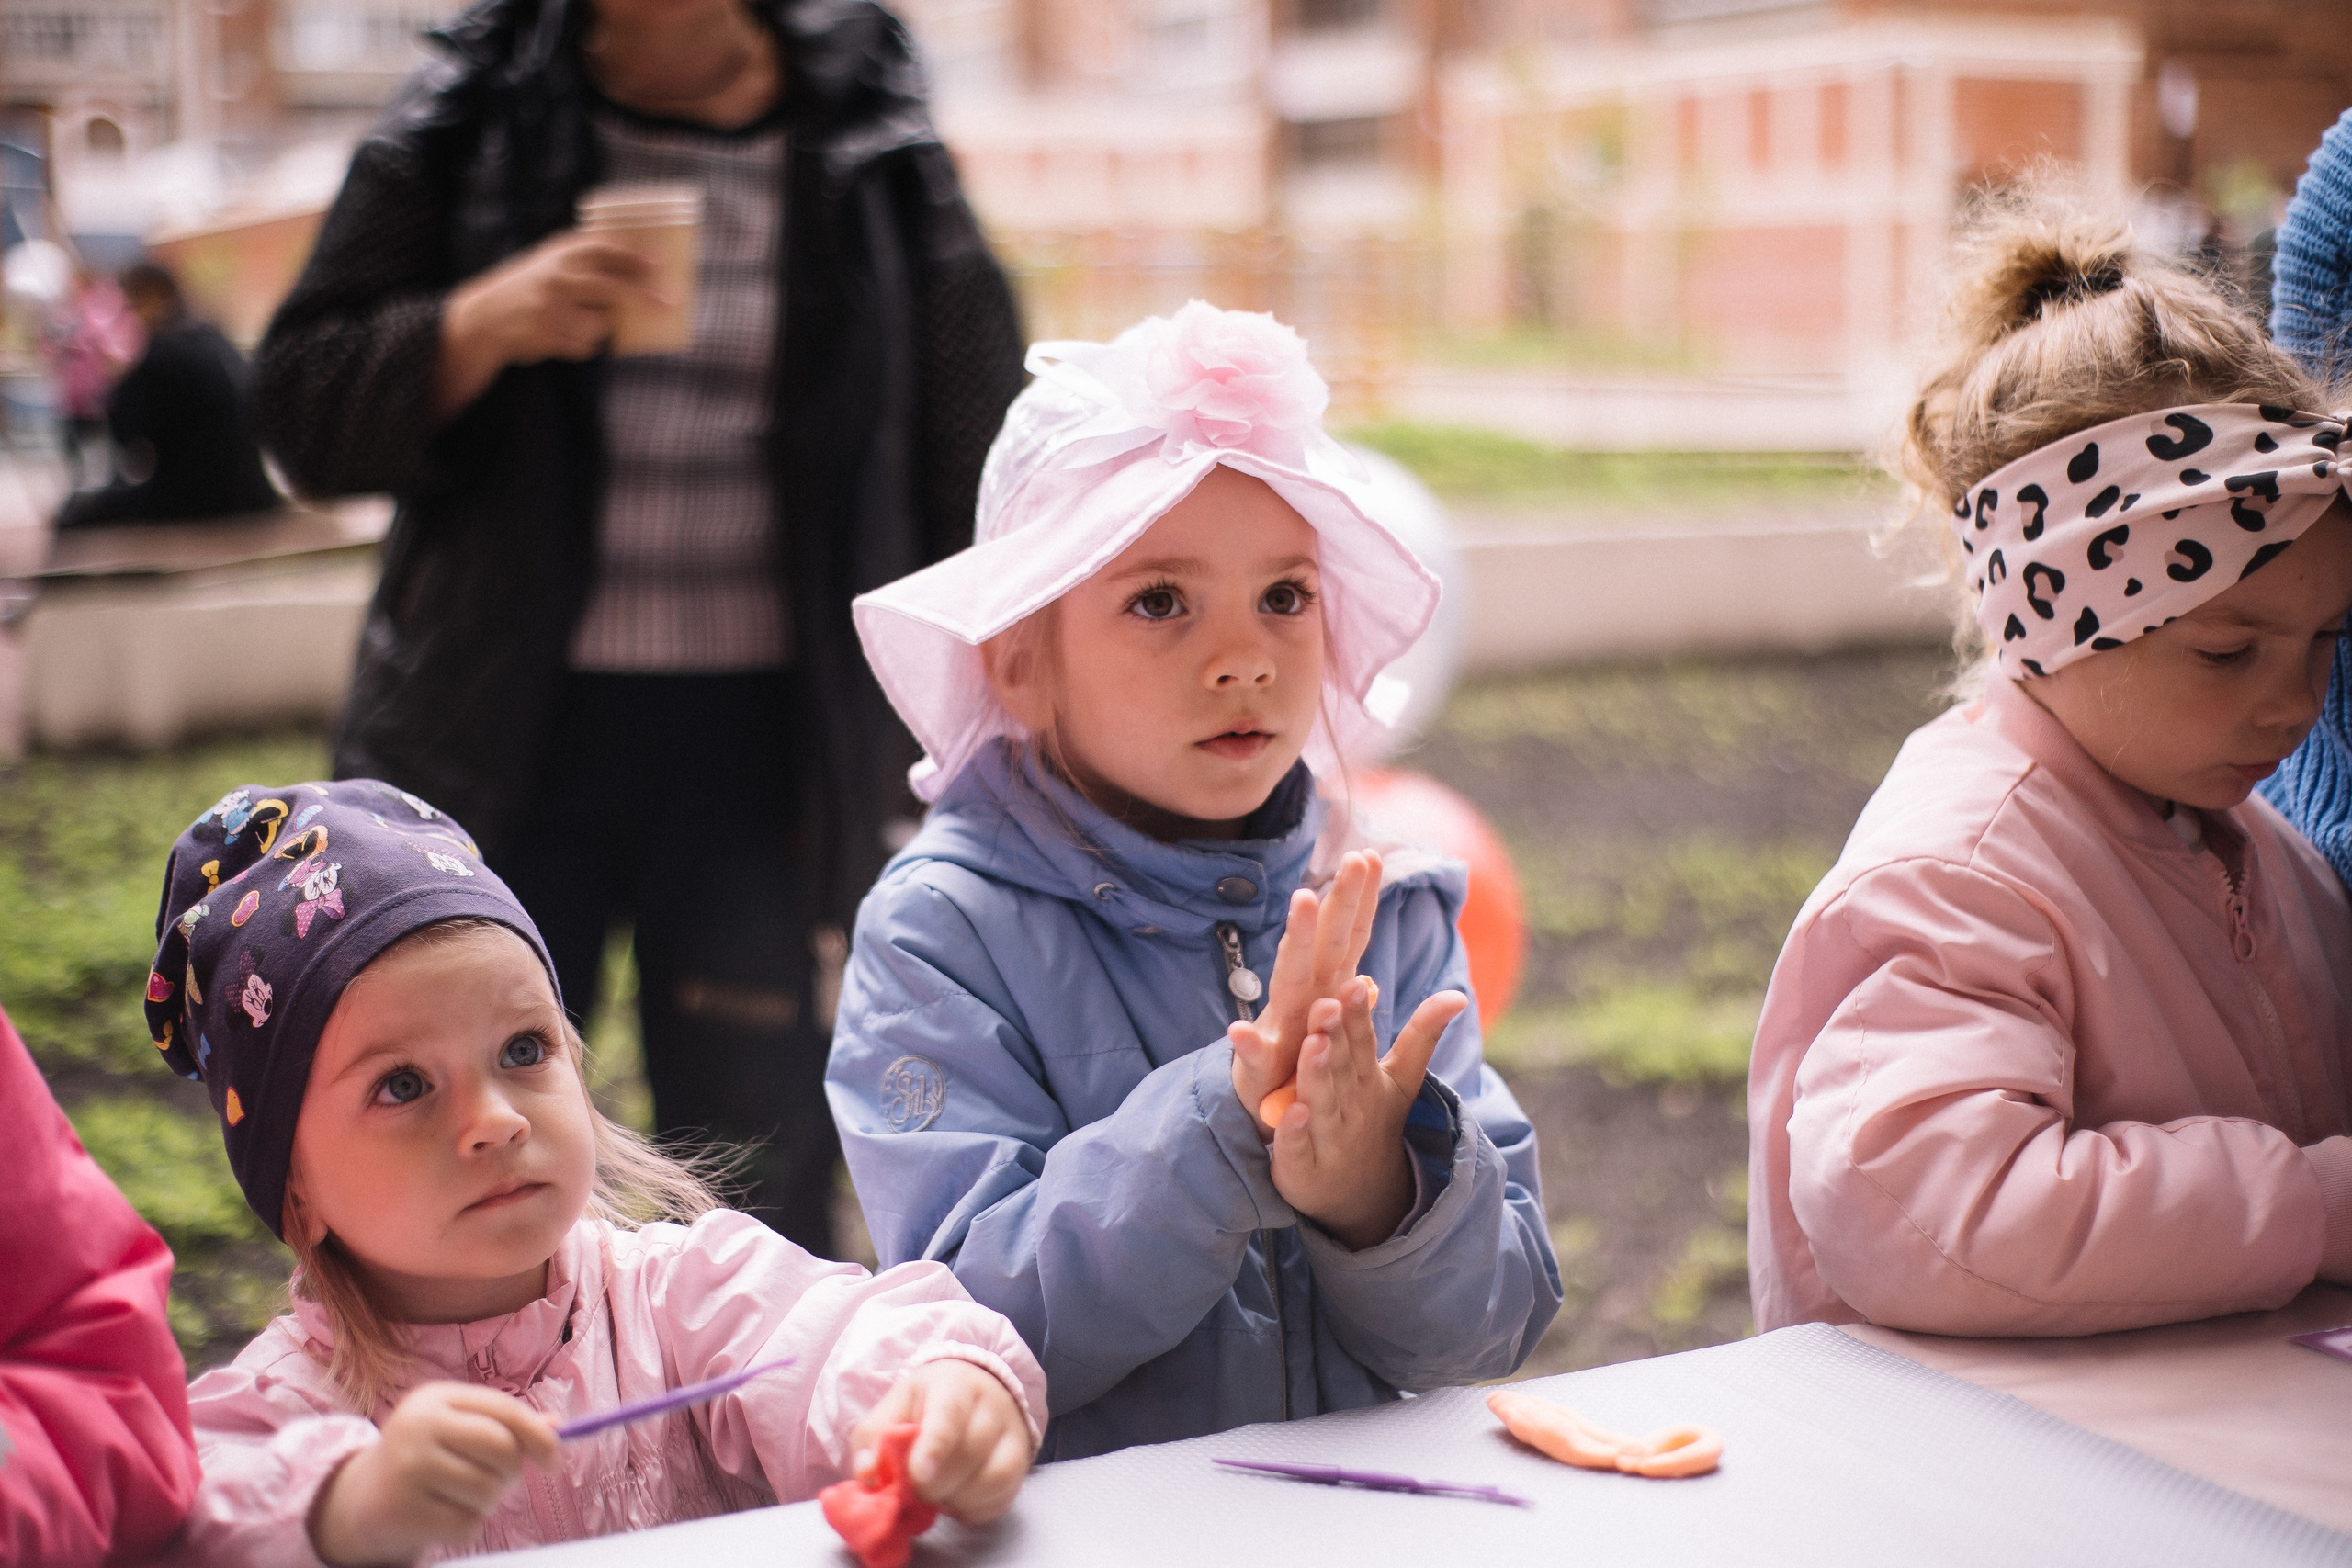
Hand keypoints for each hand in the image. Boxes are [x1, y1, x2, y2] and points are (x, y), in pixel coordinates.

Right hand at [307, 1382, 557, 1566]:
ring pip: (488, 1490)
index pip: (504, 1409)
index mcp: (436, 1398)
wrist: (357, 1499)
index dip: (539, 1437)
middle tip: (499, 1481)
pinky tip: (443, 1515)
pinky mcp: (402, 1508)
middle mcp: (418, 1425)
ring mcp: (407, 1466)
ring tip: (462, 1496)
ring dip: (488, 1502)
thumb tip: (557, 1427)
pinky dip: (467, 1524)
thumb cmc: (423, 1458)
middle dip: (513, 1471)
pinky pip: (467, 1523)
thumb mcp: (457, 1429)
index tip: (556, 1462)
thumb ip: (505, 1425)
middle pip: (502, 1448)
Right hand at [434, 230, 659, 417]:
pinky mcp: (547, 337)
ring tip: (571, 319)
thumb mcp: (551, 261)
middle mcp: (555, 278)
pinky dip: (582, 344)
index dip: (632, 255)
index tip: (660, 262)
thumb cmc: (531, 287)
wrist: (485, 318)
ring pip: (600, 323)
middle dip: (644, 296)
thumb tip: (645, 267)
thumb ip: (587, 259)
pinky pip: (586, 345)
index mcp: (558, 254)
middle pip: (611, 288)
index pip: (601, 248)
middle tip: (672, 302)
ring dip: (598, 326)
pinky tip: (561, 334)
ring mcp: (550, 309)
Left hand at [850, 1360, 1030, 1524]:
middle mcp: (992, 1407)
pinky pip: (1000, 1500)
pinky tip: (955, 1498)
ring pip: (991, 1479)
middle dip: (934, 1484)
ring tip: (935, 1492)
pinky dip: (971, 1509)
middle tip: (913, 1489)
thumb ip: (873, 1436)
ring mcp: (1013, 1436)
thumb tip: (867, 1475)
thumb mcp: (896, 1405)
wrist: (977, 1391)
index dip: (934, 1448)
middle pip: (969, 1453)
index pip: (949, 1415)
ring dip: (955, 1498)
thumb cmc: (928, 1403)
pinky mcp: (1021, 1466)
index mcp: (953, 1385)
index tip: (918, 1476)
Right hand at [1229, 850, 1382, 1134]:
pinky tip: (1238, 1030)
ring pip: (1290, 979)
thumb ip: (1349, 1004)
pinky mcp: (1259, 1068)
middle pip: (1324, 942)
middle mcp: (1300, 998)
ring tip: (1305, 902)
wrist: (1269, 1116)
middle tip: (1351, 859)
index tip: (1371, 856)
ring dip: (1297, 940)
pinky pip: (1255, 1055)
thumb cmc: (1299, 1069)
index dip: (1359, 899)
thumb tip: (1367, 975)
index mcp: (1323, 990)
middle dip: (1337, 900)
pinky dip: (1247, 1043)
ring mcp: (1278, 1027)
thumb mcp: (1332, 1038)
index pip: (1347, 938)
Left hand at [1270, 977, 1468, 1249]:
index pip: (1363, 1042)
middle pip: (1341, 1068)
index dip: (1358, 1014)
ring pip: (1321, 1102)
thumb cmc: (1373, 1118)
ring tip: (1313, 1044)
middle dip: (1335, 1036)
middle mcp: (1350, 1105)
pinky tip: (1292, 1113)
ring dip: (1317, 1075)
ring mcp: (1328, 1137)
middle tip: (1325, 1004)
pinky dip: (1294, 1132)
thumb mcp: (1401, 1081)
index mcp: (1368, 1079)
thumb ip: (1422, 1035)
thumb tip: (1458, 994)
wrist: (1364, 1195)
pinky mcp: (1302, 1167)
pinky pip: (1298, 1148)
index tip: (1354, 983)